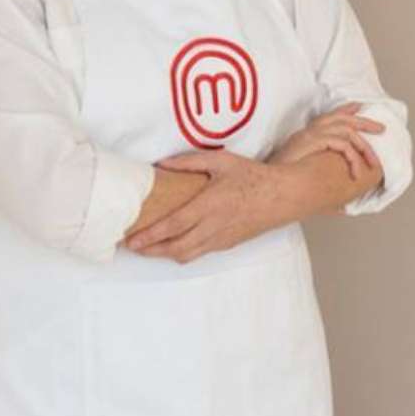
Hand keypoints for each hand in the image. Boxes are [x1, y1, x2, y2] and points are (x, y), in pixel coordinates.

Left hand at [122, 149, 286, 263]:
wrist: (283, 196)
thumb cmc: (253, 176)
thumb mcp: (221, 161)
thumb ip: (189, 162)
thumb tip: (161, 164)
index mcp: (210, 205)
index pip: (173, 225)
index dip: (150, 235)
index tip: (132, 239)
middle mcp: (213, 226)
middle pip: (175, 247)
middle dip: (150, 250)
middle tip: (131, 247)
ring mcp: (221, 238)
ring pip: (187, 255)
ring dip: (164, 254)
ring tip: (146, 249)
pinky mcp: (227, 244)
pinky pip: (200, 253)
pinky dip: (182, 252)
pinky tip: (173, 245)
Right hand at [267, 101, 385, 179]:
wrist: (267, 184)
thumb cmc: (282, 182)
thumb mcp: (302, 172)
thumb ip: (317, 171)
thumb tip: (336, 189)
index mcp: (306, 135)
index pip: (329, 116)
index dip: (346, 110)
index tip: (360, 106)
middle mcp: (308, 131)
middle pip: (341, 119)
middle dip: (364, 123)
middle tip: (381, 129)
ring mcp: (309, 136)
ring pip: (345, 131)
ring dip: (363, 146)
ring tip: (374, 161)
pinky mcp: (311, 143)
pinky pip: (340, 144)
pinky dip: (353, 155)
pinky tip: (357, 169)